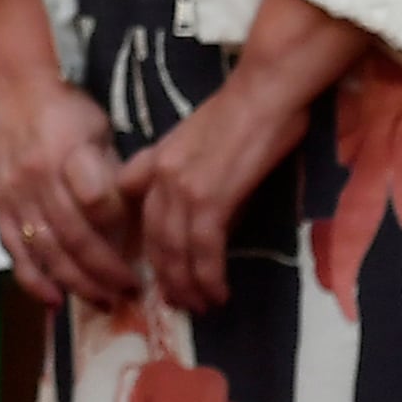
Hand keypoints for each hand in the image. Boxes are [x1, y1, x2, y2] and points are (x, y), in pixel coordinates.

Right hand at [0, 63, 136, 307]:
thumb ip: (111, 173)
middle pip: (73, 234)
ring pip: (45, 248)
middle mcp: (37, 176)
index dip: (119, 225)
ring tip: (103, 301)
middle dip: (104, 269)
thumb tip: (132, 219)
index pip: (96, 199)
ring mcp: (14, 192)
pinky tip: (54, 299)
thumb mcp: (100, 130)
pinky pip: (13, 247)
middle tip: (130, 291)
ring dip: (75, 280)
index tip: (142, 244)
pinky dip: (32, 277)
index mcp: (67, 152)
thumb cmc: (66, 109)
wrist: (15, 88)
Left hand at [114, 0, 357, 313]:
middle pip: (153, 240)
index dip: (145, 250)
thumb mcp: (191, 144)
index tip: (155, 275)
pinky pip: (204, 247)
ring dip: (189, 284)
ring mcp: (182, 187)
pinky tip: (218, 291)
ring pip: (176, 249)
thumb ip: (176, 175)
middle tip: (179, 304)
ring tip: (201, 306)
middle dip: (166, 277)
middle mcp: (159, 177)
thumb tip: (185, 216)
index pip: (138, 217)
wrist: (263, 94)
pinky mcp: (212, 196)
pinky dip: (209, 274)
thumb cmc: (238, 115)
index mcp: (152, 163)